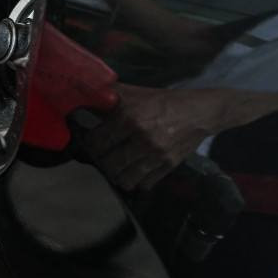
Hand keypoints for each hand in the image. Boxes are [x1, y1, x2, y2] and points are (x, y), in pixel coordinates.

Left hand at [81, 85, 249, 191]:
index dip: (91, 144)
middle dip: (103, 161)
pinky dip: (137, 180)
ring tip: (118, 165)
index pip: (96, 142)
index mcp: (129, 117)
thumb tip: (79, 94)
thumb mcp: (133, 93)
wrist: (199, 112)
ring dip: (118, 174)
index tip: (93, 142)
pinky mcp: (168, 166)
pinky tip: (136, 169)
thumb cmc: (162, 101)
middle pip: (108, 164)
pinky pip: (143, 184)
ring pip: (124, 179)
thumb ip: (106, 95)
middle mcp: (141, 137)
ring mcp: (156, 154)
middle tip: (104, 155)